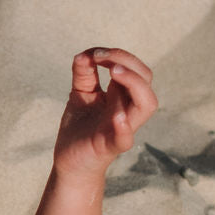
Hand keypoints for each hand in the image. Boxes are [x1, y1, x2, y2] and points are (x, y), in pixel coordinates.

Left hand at [53, 48, 157, 178]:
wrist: (69, 161)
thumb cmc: (79, 128)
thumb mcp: (80, 94)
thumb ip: (84, 74)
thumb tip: (84, 53)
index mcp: (122, 95)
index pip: (135, 69)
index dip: (118, 55)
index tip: (94, 53)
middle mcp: (127, 109)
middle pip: (145, 80)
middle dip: (127, 62)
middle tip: (100, 57)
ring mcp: (122, 127)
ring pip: (146, 104)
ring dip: (133, 83)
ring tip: (114, 72)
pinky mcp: (110, 146)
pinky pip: (125, 138)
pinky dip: (124, 127)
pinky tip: (117, 116)